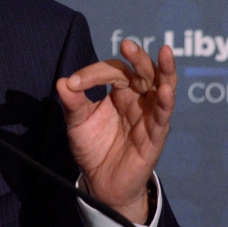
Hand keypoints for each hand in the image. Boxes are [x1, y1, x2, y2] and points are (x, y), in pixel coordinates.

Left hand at [55, 40, 176, 223]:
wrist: (100, 181)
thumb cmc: (93, 147)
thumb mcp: (77, 123)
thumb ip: (72, 103)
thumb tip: (62, 82)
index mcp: (120, 92)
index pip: (114, 72)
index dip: (94, 73)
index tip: (74, 83)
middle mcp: (138, 100)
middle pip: (144, 73)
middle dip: (138, 58)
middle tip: (128, 45)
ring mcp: (149, 117)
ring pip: (162, 89)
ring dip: (165, 71)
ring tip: (165, 52)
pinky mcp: (155, 137)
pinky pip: (162, 118)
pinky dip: (164, 103)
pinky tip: (164, 90)